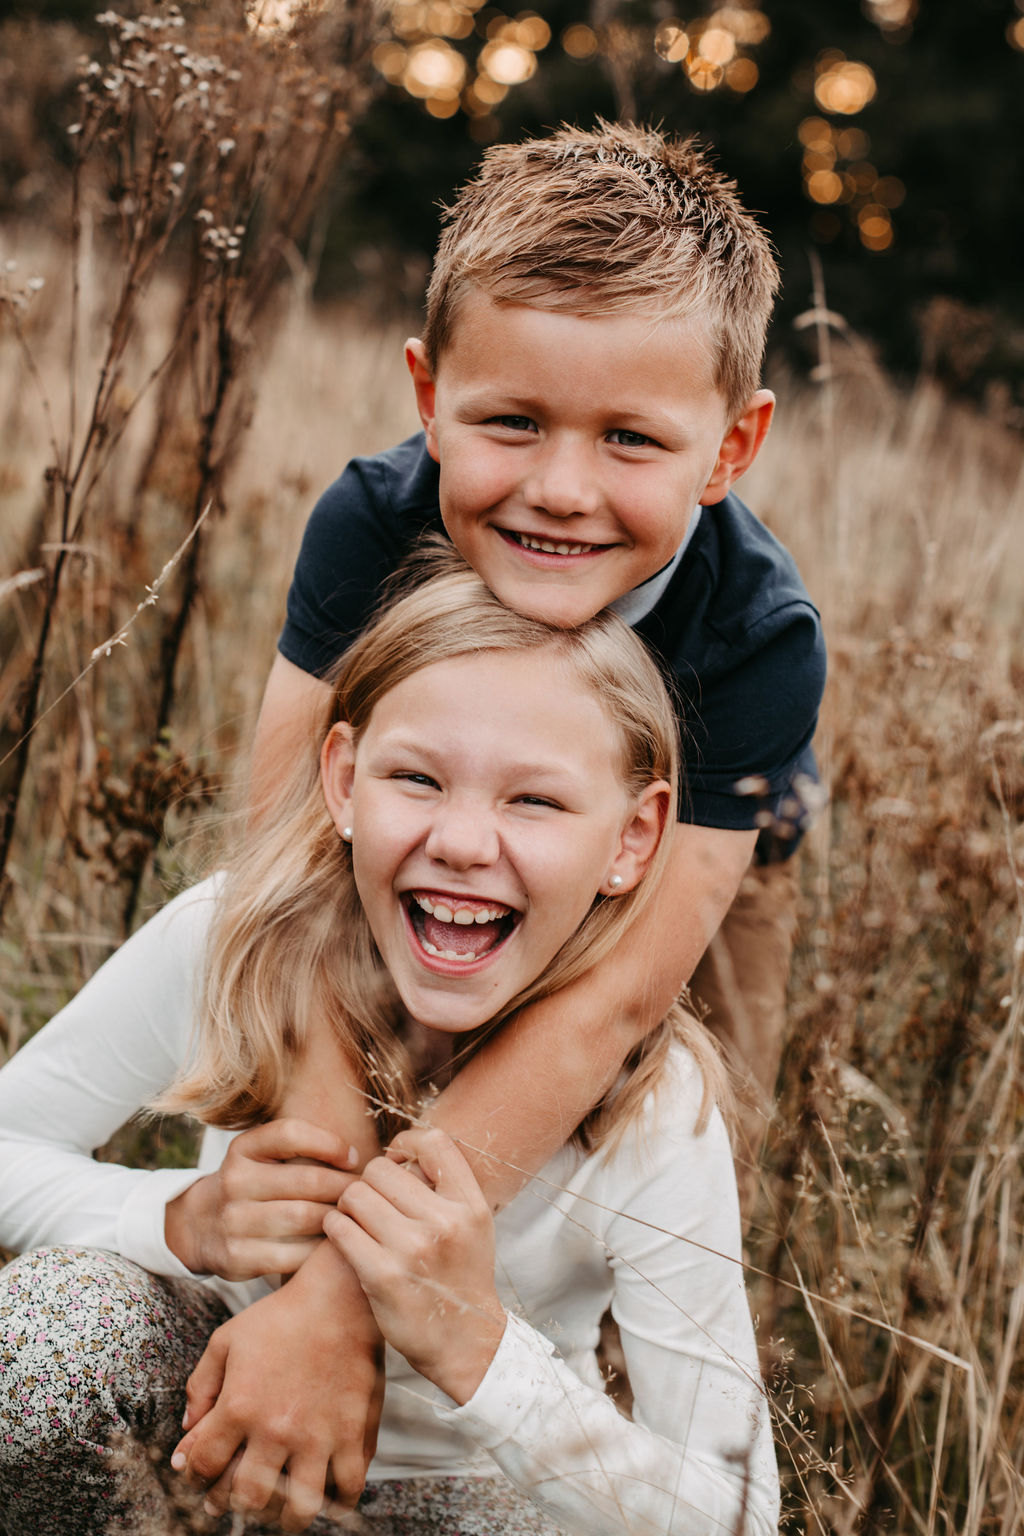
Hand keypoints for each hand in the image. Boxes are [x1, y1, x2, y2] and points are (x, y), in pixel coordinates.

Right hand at [164, 1118, 357, 1280]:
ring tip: (355, 1217)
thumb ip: (299, 1145)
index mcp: (243, 1149)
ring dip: (337, 1218)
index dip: (329, 1143)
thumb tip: (357, 1155)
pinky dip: (319, 1249)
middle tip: (365, 1194)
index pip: (291, 1133)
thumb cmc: (253, 1184)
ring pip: (304, 1218)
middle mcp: (234, 1180)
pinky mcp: (236, 1257)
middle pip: (306, 1181)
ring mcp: (233, 1220)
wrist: (200, 1226)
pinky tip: (333, 1245)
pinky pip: (293, 1254)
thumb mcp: (262, 1155)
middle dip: (344, 1187)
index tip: (352, 1157)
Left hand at [171, 1245, 382, 1531]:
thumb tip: (186, 1431)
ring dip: (284, 1517)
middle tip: (236, 1499)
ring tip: (281, 1509)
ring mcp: (318, 1436)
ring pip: (298, 1508)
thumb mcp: (226, 1340)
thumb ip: (199, 1386)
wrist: (340, 1296)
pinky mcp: (355, 1434)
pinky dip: (336, 1501)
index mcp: (239, 1406)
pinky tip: (326, 1493)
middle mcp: (277, 1429)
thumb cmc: (280, 1316)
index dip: (194, 1475)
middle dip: (234, 1504)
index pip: (204, 1465)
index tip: (200, 1475)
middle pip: (247, 1499)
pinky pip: (347, 1489)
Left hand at [324, 1127, 505, 1404]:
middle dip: (370, 1181)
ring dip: (349, 1204)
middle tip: (372, 1201)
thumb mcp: (474, 1225)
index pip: (434, 1142)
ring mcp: (413, 1249)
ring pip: (356, 1194)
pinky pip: (340, 1227)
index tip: (397, 1160)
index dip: (407, 1142)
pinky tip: (345, 1236)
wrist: (465, 1342)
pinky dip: (335, 1227)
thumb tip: (403, 1148)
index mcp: (471, 1206)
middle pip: (382, 1168)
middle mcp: (445, 1223)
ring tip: (358, 1219)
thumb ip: (448, 1186)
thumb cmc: (462, 1275)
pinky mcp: (382, 1276)